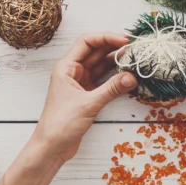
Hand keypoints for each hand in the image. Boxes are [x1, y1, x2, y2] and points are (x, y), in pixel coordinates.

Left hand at [32, 33, 138, 162]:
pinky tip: (126, 74)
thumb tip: (132, 76)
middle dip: (113, 47)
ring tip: (133, 58)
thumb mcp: (88, 104)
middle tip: (134, 47)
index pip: (87, 42)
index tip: (125, 40)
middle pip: (95, 51)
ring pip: (99, 65)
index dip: (106, 37)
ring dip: (115, 61)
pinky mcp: (85, 94)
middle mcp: (72, 71)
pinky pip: (102, 79)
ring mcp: (79, 83)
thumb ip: (111, 89)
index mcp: (66, 67)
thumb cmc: (60, 124)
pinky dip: (114, 76)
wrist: (51, 147)